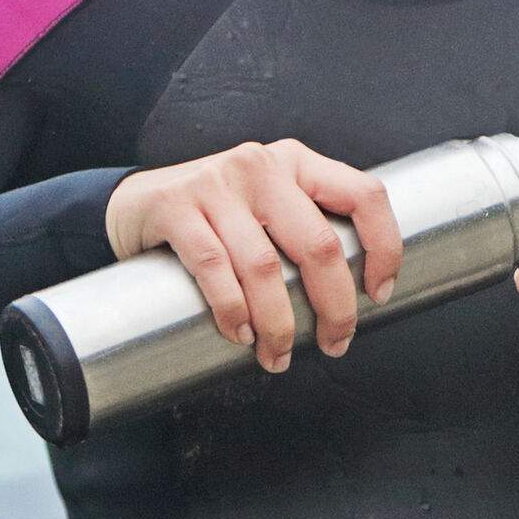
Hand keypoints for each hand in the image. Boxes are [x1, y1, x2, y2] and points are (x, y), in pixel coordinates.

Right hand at [103, 140, 402, 373]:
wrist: (134, 202)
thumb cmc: (218, 215)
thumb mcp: (270, 203)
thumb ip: (307, 227)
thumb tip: (354, 294)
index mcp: (298, 162)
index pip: (365, 195)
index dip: (384, 247)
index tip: (379, 294)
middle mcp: (263, 166)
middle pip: (318, 244)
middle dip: (334, 306)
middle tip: (334, 343)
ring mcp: (217, 184)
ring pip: (264, 266)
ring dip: (278, 323)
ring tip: (278, 356)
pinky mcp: (176, 207)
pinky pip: (213, 267)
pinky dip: (232, 310)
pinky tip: (241, 335)